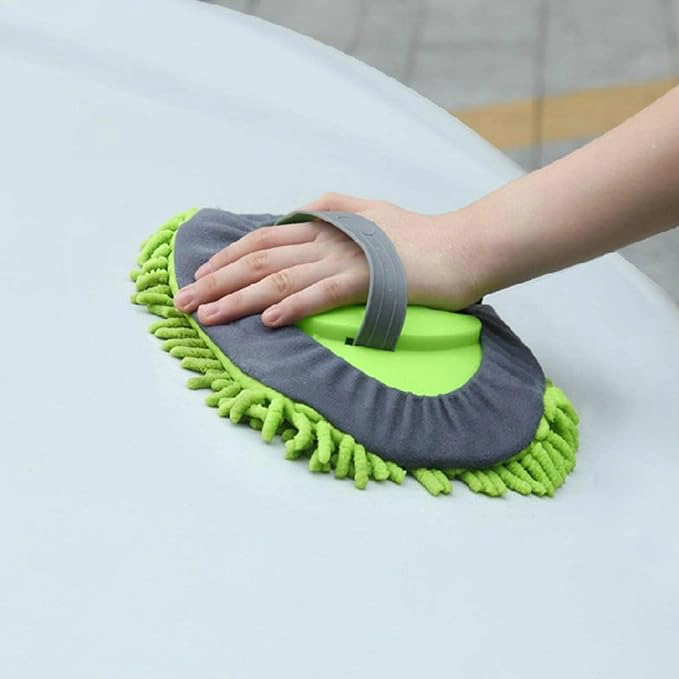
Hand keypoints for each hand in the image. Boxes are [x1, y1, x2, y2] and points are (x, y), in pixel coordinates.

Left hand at [174, 193, 482, 326]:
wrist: (462, 248)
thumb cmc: (419, 237)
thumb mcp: (371, 212)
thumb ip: (334, 209)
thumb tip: (301, 213)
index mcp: (325, 226)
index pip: (263, 241)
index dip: (228, 259)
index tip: (200, 279)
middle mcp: (327, 241)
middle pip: (260, 260)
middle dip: (217, 282)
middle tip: (183, 303)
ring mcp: (345, 259)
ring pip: (280, 279)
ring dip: (241, 299)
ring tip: (208, 316)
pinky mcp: (367, 281)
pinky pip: (321, 294)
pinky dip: (292, 306)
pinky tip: (269, 321)